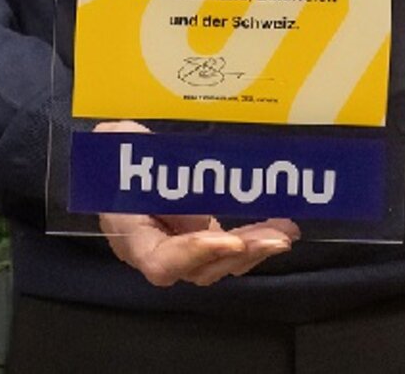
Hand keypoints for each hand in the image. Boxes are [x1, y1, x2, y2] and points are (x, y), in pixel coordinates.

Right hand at [94, 122, 298, 285]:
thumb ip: (120, 145)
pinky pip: (232, 249)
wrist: (124, 171)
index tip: (227, 238)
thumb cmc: (119, 163)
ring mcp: (186, 249)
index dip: (193, 254)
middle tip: (275, 238)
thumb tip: (119, 134)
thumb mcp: (117, 149)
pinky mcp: (207, 238)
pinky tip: (285, 227)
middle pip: (201, 269)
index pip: (161, 262)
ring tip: (286, 231)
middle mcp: (161, 251)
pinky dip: (258, 239)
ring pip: (222, 264)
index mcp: (132, 236)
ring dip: (256, 248)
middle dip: (241, 253)